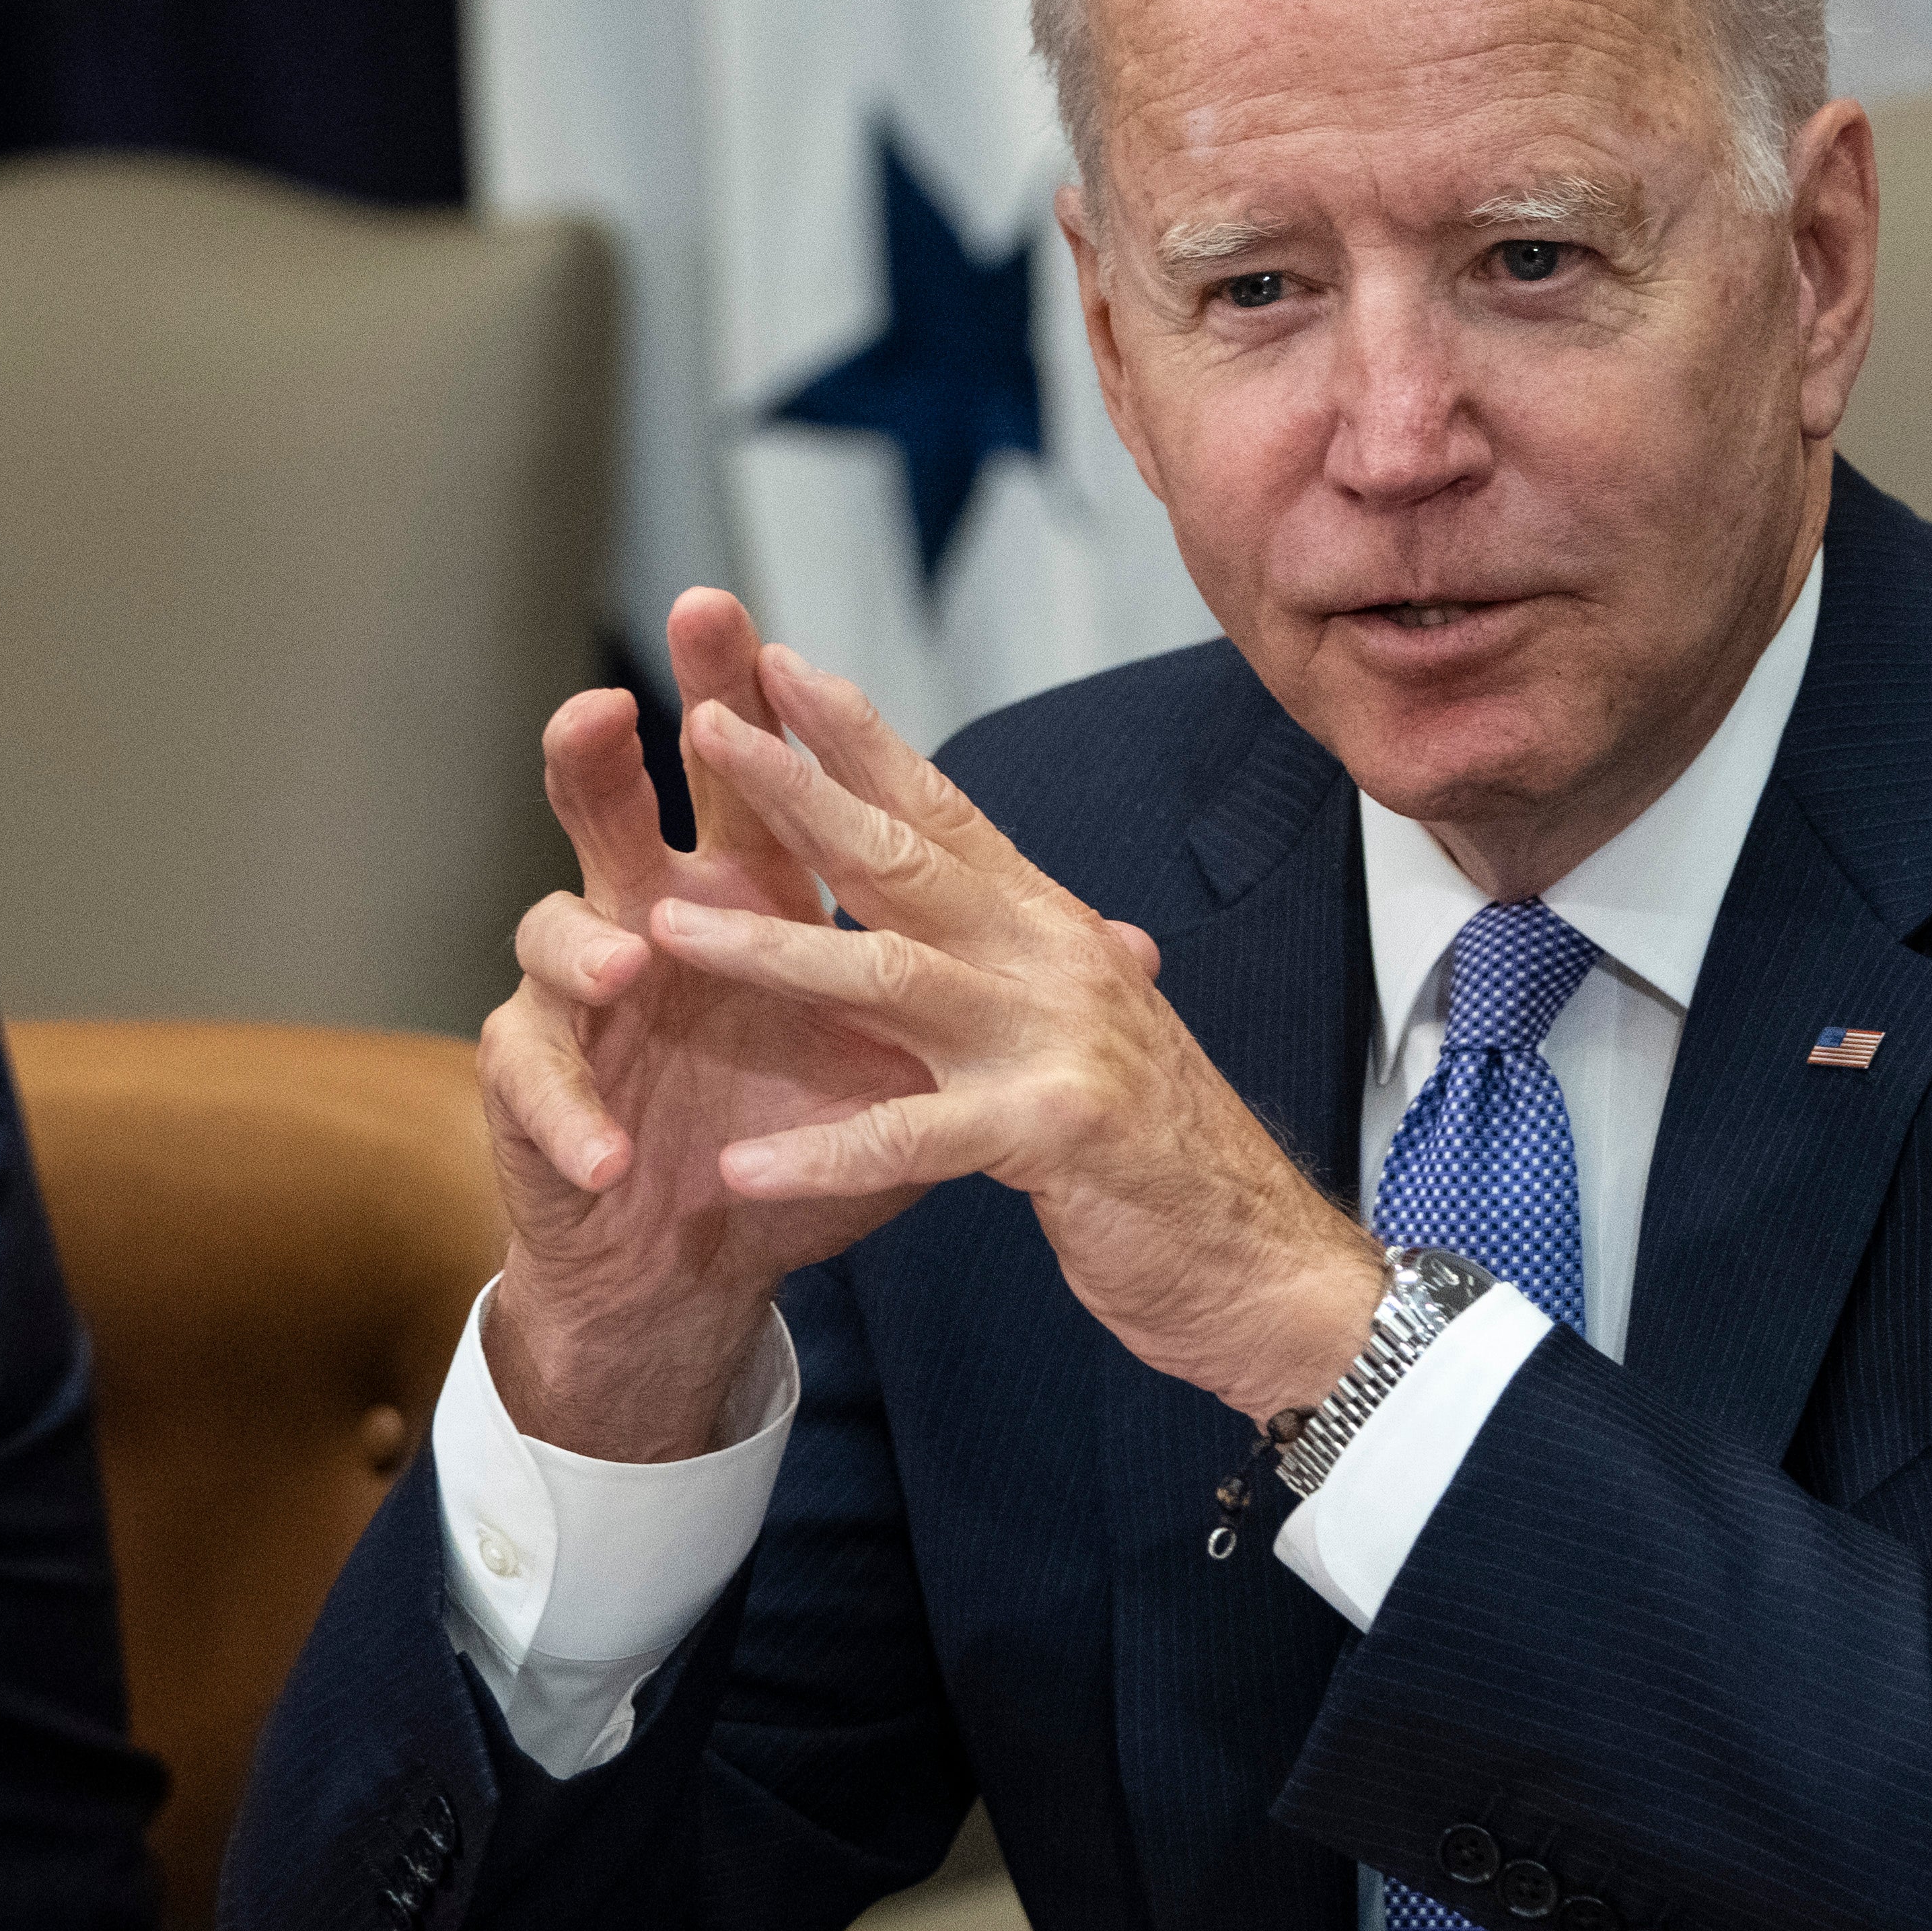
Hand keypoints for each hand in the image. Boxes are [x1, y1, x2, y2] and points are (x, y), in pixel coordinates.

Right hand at [477, 591, 951, 1458]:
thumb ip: (987, 984)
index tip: (758, 632)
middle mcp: (645, 918)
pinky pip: (535, 1082)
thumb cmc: (788, 1132)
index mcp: (739, 895)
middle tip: (612, 702)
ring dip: (590, 945)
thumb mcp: (902, 1061)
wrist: (690, 1257)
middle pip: (610, 810)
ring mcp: (580, 999)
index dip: (744, 707)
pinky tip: (606, 1152)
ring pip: (553, 931)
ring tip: (635, 963)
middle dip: (602, 755)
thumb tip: (1134, 939)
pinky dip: (570, 1116)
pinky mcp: (532, 1087)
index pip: (743, 786)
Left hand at [634, 633, 1394, 1422]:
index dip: (858, 733)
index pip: (942, 807)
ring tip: (663, 930)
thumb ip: (1032, 958)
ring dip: (770, 950)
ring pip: (889, 976)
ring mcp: (1055, 1041)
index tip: (772, 664)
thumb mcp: (1088, 1026)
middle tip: (702, 722)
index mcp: (1048, 928)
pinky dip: (822, 1152)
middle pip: (903, 857)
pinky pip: (912, 1139)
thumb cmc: (1160, 1150)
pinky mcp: (1053, 1134)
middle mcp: (1052, 960)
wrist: (1267, 1265)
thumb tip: (1013, 894)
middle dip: (797, 788)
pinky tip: (739, 1166)